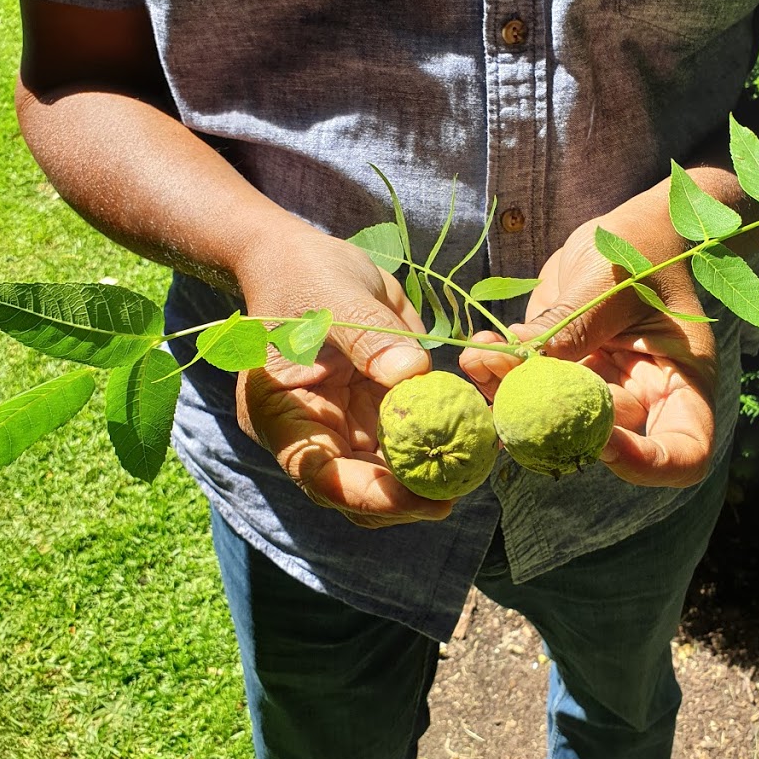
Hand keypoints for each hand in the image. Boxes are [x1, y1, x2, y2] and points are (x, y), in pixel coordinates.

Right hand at [235, 225, 452, 527]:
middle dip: (410, 496)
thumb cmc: (305, 276)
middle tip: (461, 485)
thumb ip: (369, 336)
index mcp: (282, 416)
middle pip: (359, 492)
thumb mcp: (335, 298)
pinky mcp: (380, 415)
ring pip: (391, 477)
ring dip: (433, 474)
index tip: (419, 496)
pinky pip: (413, 441)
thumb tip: (412, 372)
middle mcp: (315, 435)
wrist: (308, 261)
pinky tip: (475, 427)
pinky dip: (444, 439)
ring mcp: (348, 428)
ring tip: (476, 460)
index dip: (369, 495)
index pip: (320, 475)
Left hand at [460, 187, 716, 487]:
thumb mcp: (616, 280)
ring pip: (551, 422)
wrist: (624, 231)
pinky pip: (527, 390)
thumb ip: (578, 323)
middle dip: (548, 422)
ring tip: (480, 357)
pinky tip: (479, 349)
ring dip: (509, 399)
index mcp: (683, 384)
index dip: (644, 463)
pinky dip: (498, 376)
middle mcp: (642, 399)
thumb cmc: (643, 247)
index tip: (602, 441)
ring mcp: (598, 391)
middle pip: (601, 441)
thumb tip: (528, 362)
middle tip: (505, 379)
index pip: (683, 455)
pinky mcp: (561, 374)